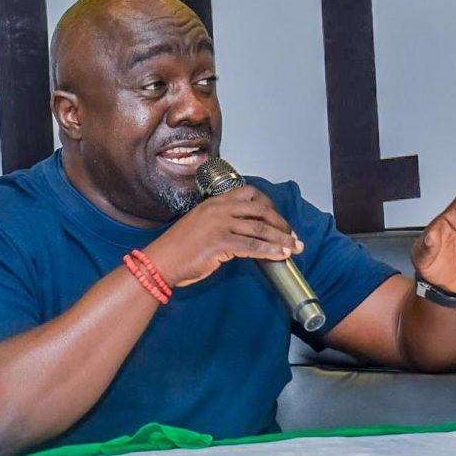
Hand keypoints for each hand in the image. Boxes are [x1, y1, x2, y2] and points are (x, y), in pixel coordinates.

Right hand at [145, 186, 302, 286]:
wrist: (161, 261)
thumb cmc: (179, 248)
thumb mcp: (201, 225)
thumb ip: (222, 222)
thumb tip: (247, 233)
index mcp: (214, 202)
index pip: (250, 194)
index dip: (269, 205)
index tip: (279, 219)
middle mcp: (218, 209)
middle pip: (260, 210)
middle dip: (280, 223)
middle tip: (292, 235)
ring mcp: (219, 225)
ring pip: (259, 230)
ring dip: (281, 240)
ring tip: (294, 248)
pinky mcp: (219, 243)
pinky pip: (251, 247)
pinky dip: (269, 252)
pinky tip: (280, 256)